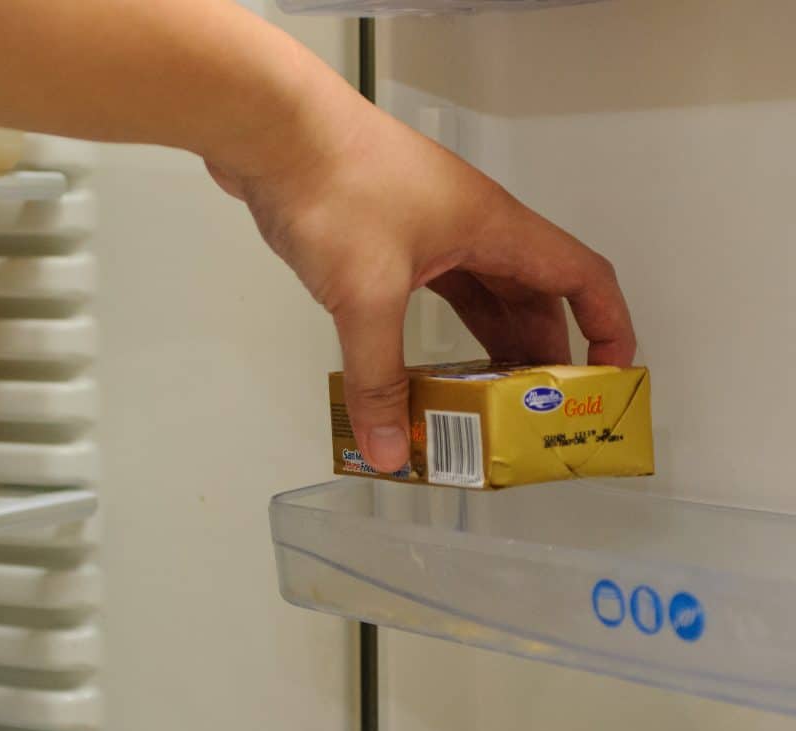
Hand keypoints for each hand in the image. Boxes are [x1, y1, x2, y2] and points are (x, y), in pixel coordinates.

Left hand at [208, 87, 634, 473]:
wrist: (270, 129)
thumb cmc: (336, 191)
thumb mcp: (366, 295)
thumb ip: (378, 378)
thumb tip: (389, 453)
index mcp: (494, 229)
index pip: (582, 276)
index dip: (607, 328)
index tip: (606, 382)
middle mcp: (472, 227)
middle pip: (531, 296)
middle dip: (538, 357)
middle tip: (530, 418)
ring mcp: (429, 229)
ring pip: (480, 295)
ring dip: (488, 347)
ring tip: (485, 406)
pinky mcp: (388, 235)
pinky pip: (433, 291)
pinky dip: (437, 333)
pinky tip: (423, 368)